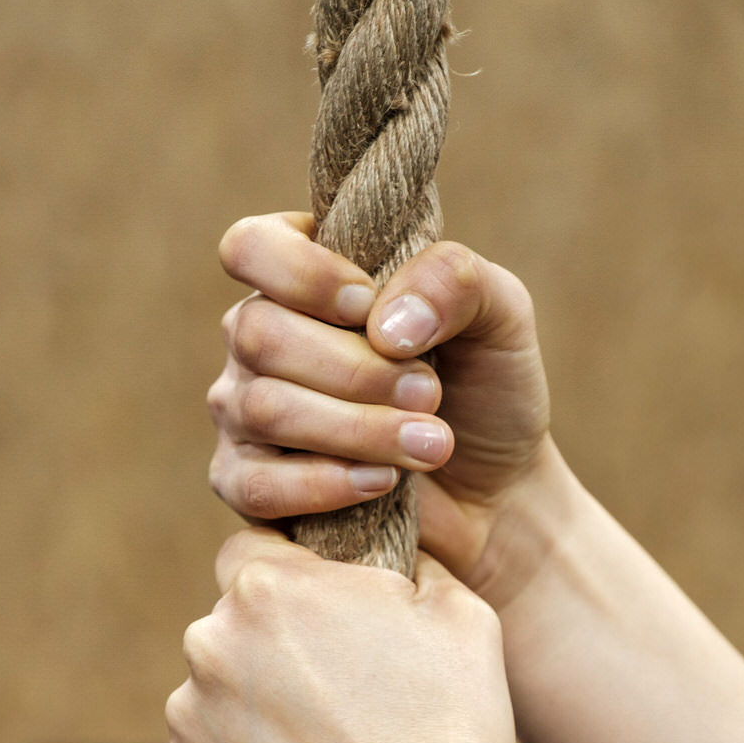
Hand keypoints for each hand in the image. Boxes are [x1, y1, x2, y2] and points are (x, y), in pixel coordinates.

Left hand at [162, 527, 516, 742]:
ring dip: (257, 715)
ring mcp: (190, 721)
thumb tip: (397, 560)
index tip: (326, 619)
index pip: (253, 554)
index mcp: (270, 587)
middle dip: (275, 651)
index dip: (293, 583)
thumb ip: (411, 570)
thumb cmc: (457, 730)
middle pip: (233, 629)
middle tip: (341, 698)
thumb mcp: (461, 614)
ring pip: (218, 699)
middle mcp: (211, 644)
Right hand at [208, 212, 562, 609]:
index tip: (371, 306)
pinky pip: (257, 485)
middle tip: (430, 393)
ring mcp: (245, 415)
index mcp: (304, 277)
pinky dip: (325, 484)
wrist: (494, 495)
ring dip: (357, 428)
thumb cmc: (486, 393)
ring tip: (431, 443)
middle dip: (355, 369)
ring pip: (263, 408)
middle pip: (258, 334)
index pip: (252, 247)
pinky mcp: (251, 486)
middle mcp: (259, 340)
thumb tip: (383, 324)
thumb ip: (454, 280)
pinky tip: (382, 482)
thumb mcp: (499, 316)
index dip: (304, 275)